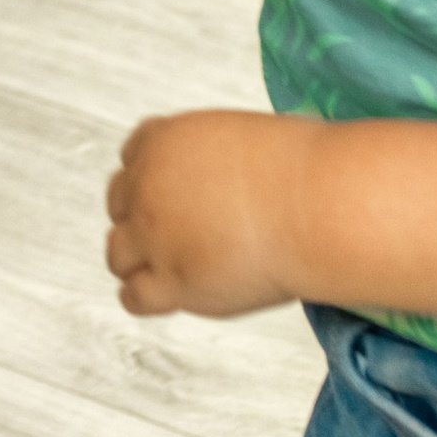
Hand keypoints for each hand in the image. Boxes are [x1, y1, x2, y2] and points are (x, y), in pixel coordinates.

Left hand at [106, 110, 317, 316]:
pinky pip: (135, 296)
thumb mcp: (243, 138)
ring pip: (117, 253)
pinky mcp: (172, 280)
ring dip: (136, 261)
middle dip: (141, 217)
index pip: (133, 158)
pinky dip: (143, 298)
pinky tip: (160, 298)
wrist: (319, 207)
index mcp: (164, 140)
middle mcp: (148, 185)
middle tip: (171, 234)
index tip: (166, 195)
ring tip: (164, 270)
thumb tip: (222, 175)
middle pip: (119, 204)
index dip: (149, 180)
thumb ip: (213, 158)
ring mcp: (154, 234)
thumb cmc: (302, 172)